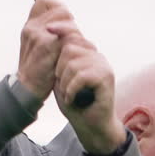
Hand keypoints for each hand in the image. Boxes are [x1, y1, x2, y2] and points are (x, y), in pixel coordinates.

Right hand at [15, 0, 73, 100]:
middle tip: (73, 37)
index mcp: (30, 25)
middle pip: (61, 10)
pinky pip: (69, 36)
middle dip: (71, 22)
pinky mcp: (47, 46)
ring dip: (75, 33)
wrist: (27, 88)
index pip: (44, 1)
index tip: (64, 19)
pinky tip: (74, 55)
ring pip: (67, 22)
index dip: (58, 7)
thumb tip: (65, 18)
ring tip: (74, 47)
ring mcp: (39, 35)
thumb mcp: (36, 45)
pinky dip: (76, 44)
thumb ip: (46, 31)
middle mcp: (33, 27)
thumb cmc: (36, 68)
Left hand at [49, 22, 126, 155]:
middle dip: (59, 69)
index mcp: (87, 54)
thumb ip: (58, 60)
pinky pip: (81, 75)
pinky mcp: (107, 77)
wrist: (91, 126)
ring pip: (73, 62)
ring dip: (65, 82)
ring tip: (69, 95)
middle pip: (69, 47)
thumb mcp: (61, 78)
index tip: (48, 29)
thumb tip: (52, 38)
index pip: (73, 34)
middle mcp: (97, 56)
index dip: (61, 29)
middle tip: (64, 88)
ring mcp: (103, 65)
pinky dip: (72, 89)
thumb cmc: (76, 104)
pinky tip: (73, 99)